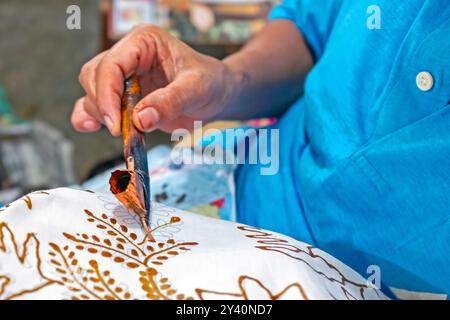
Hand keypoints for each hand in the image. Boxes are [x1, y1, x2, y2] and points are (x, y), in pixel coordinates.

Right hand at [71, 25, 236, 134]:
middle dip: (104, 104)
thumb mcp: (197, 89)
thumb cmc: (210, 83)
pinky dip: (89, 116)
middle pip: (96, 75)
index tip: (116, 122)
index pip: (112, 63)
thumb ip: (171, 102)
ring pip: (92, 90)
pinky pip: (95, 103)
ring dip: (100, 113)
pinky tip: (91, 128)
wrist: (217, 95)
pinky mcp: (123, 97)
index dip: (107, 93)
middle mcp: (129, 55)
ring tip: (121, 131)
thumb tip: (139, 119)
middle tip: (121, 129)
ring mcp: (124, 76)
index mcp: (144, 42)